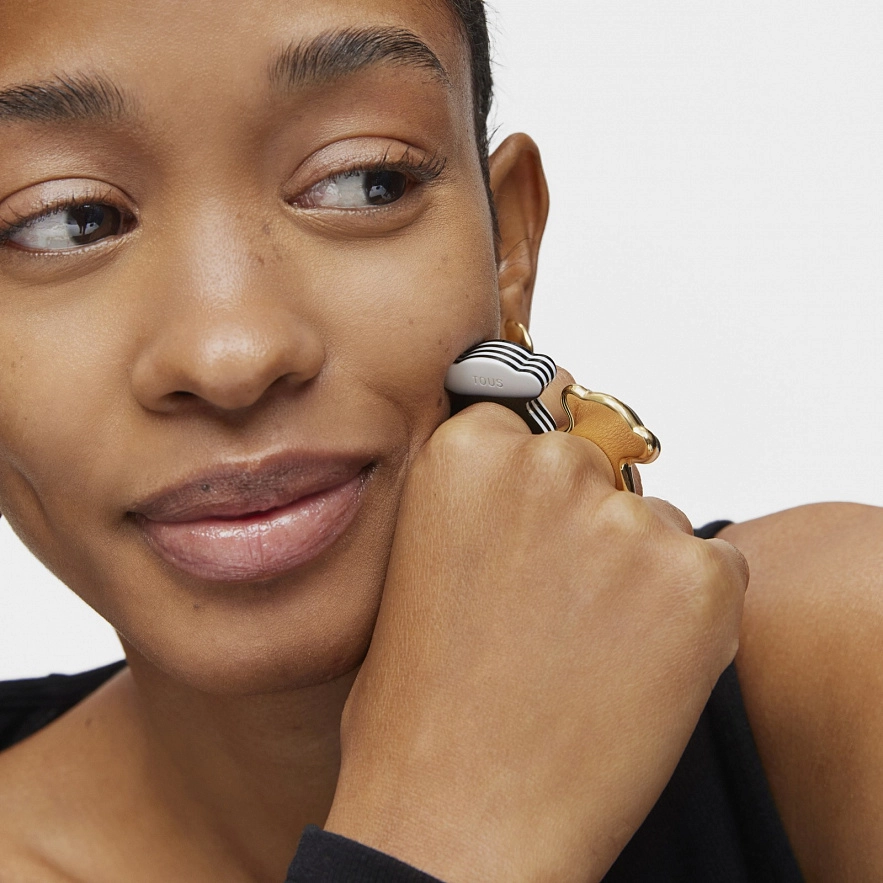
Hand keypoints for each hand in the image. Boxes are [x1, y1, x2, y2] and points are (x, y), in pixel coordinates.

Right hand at [325, 386, 746, 882]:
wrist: (461, 820)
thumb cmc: (422, 707)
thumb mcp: (419, 564)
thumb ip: (480, 501)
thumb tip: (539, 484)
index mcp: (467, 451)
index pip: (536, 416)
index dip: (539, 479)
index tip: (535, 523)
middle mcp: (550, 464)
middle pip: (599, 465)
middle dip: (586, 520)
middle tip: (557, 603)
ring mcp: (627, 520)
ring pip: (654, 522)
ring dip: (635, 572)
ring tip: (586, 653)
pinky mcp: (700, 581)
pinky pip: (713, 571)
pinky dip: (688, 616)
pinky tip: (632, 670)